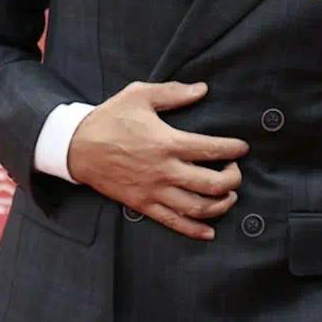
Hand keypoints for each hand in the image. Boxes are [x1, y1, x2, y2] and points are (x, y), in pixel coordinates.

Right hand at [67, 79, 249, 240]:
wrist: (78, 147)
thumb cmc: (111, 118)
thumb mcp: (140, 95)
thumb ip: (173, 93)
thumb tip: (202, 89)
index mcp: (167, 142)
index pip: (211, 149)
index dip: (232, 149)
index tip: (242, 147)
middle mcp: (165, 170)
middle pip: (211, 183)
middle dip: (232, 180)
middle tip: (236, 172)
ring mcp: (154, 191)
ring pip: (197, 207)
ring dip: (220, 205)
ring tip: (229, 196)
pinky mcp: (143, 205)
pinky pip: (173, 222)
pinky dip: (195, 230)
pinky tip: (210, 231)